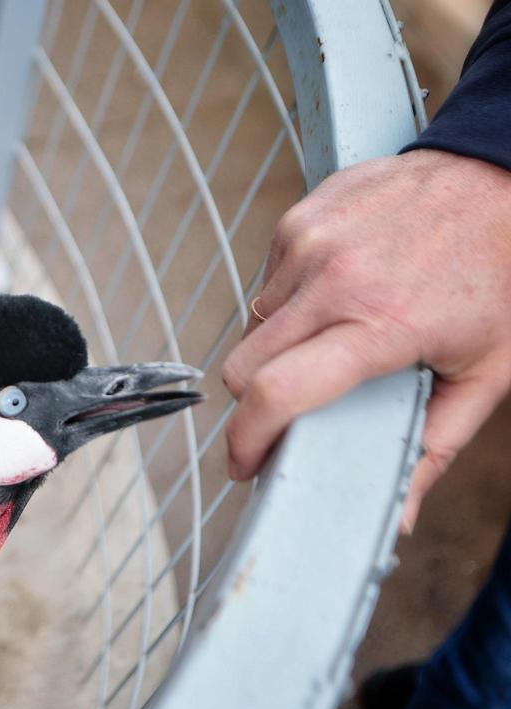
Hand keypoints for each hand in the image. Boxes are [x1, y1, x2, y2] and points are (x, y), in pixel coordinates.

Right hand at [222, 149, 510, 531]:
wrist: (501, 174)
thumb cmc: (501, 275)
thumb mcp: (486, 372)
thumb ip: (433, 448)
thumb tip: (398, 516)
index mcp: (381, 324)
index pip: (277, 391)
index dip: (247, 439)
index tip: (244, 464)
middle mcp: (334, 279)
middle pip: (243, 366)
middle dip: (256, 400)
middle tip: (287, 411)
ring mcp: (309, 243)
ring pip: (253, 324)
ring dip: (277, 346)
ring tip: (331, 337)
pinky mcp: (299, 219)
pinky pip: (267, 281)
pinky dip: (291, 301)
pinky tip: (336, 293)